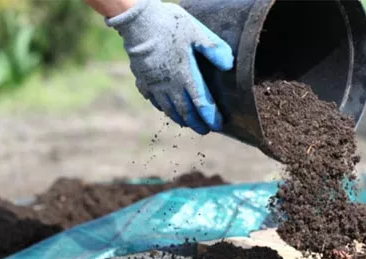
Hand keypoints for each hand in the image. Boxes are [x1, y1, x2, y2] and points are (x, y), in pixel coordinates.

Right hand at [107, 0, 233, 133]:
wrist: (136, 20)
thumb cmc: (168, 25)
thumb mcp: (195, 31)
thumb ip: (213, 48)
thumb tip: (229, 65)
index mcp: (186, 76)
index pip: (202, 104)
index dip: (211, 117)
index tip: (218, 125)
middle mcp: (170, 86)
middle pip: (186, 112)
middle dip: (196, 123)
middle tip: (204, 130)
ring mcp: (155, 85)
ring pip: (169, 110)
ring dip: (180, 119)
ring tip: (188, 123)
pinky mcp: (142, 81)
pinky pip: (154, 100)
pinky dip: (163, 107)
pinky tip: (167, 108)